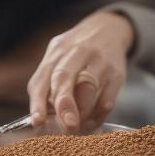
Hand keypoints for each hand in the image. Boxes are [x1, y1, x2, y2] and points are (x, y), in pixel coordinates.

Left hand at [27, 11, 133, 133]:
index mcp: (55, 53)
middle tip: (67, 126)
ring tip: (78, 127)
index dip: (38, 103)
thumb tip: (41, 117)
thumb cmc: (74, 52)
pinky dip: (99, 114)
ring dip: (83, 112)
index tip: (38, 122)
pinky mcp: (117, 72)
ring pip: (88, 87)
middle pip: (64, 78)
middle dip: (64, 104)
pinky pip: (108, 98)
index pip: (41, 79)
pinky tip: (92, 120)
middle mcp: (74, 54)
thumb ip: (47, 84)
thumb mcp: (56, 59)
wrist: (108, 28)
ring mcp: (97, 62)